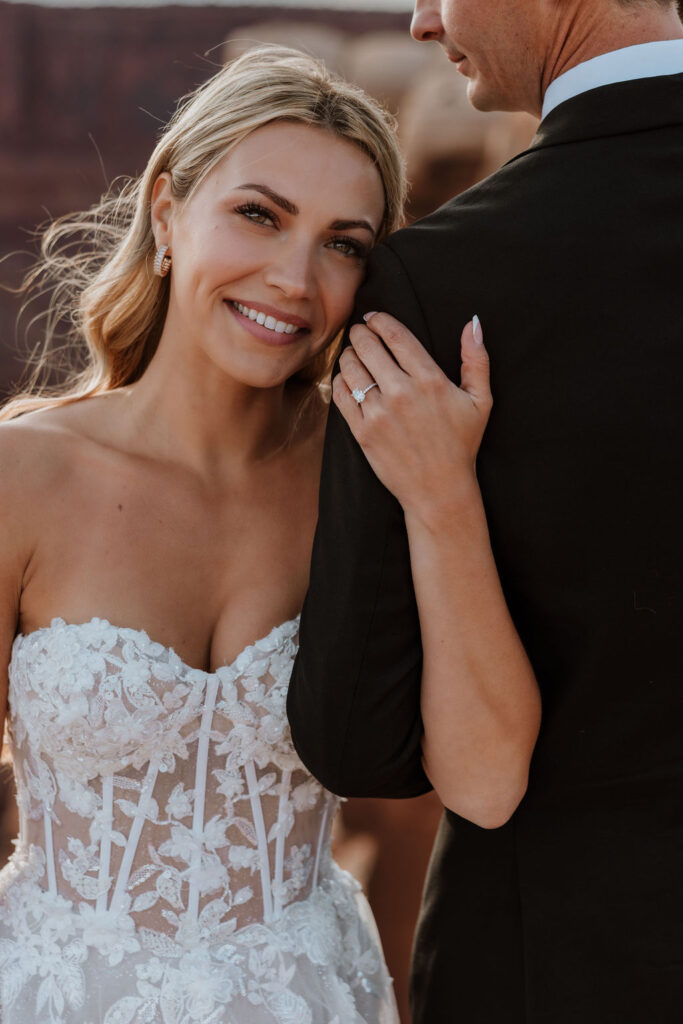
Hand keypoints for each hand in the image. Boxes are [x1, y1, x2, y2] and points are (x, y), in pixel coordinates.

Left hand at [333, 313, 491, 520]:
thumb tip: (474, 323)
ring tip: (353, 354)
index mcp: (430, 380)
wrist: (439, 489)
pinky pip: (341, 394)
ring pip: (351, 367)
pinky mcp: (363, 431)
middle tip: (359, 331)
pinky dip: (340, 380)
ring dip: (348, 354)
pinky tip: (348, 379)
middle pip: (368, 345)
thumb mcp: (480, 401)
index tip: (373, 316)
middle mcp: (403, 393)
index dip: (379, 319)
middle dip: (360, 332)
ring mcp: (380, 413)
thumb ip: (477, 360)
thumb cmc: (461, 444)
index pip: (396, 334)